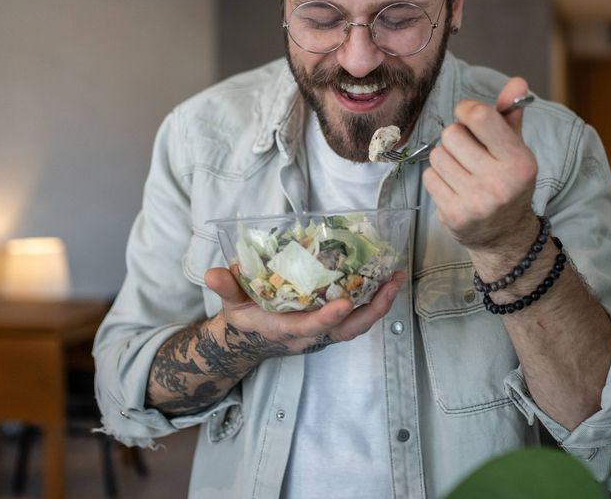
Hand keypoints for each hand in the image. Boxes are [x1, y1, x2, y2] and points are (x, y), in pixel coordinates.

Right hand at [203, 266, 405, 355]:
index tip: (344, 303)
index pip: (310, 327)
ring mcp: (325, 330)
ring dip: (380, 304)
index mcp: (286, 329)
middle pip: (347, 331)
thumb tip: (214, 274)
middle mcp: (311, 334)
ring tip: (396, 278)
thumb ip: (226, 288)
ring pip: (358, 325)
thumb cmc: (245, 316)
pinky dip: (375, 301)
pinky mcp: (333, 323)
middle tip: (390, 286)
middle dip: (371, 312)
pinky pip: (359, 317)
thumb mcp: (231, 303)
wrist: (253, 336)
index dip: (327, 318)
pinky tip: (387, 280)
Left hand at [423, 76, 538, 253]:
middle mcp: (499, 183)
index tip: (469, 117)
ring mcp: (475, 201)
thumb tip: (517, 82)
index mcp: (519, 162)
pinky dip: (437, 178)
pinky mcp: (453, 215)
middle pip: (451, 134)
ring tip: (462, 171)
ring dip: (445, 158)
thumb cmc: (508, 182)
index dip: (467, 110)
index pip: (480, 116)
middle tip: (468, 152)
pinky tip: (454, 187)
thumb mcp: (516, 149)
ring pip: (437, 155)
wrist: (505, 236)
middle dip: (456, 138)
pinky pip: (429, 177)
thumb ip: (511, 115)